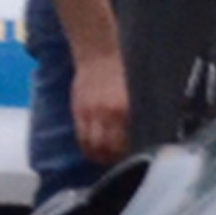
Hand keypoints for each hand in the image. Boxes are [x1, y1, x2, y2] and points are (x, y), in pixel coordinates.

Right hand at [71, 48, 129, 162]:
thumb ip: (132, 113)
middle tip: (118, 162)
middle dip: (112, 159)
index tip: (134, 158)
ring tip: (104, 159)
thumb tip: (137, 132)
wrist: (98, 51)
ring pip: (92, 145)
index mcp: (124, 109)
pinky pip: (81, 136)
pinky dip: (86, 146)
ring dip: (98, 156)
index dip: (127, 154)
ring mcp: (89, 113)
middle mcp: (106, 114)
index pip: (125, 141)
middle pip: (107, 148)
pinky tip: (92, 148)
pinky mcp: (78, 110)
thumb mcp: (134, 92)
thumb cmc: (120, 69)